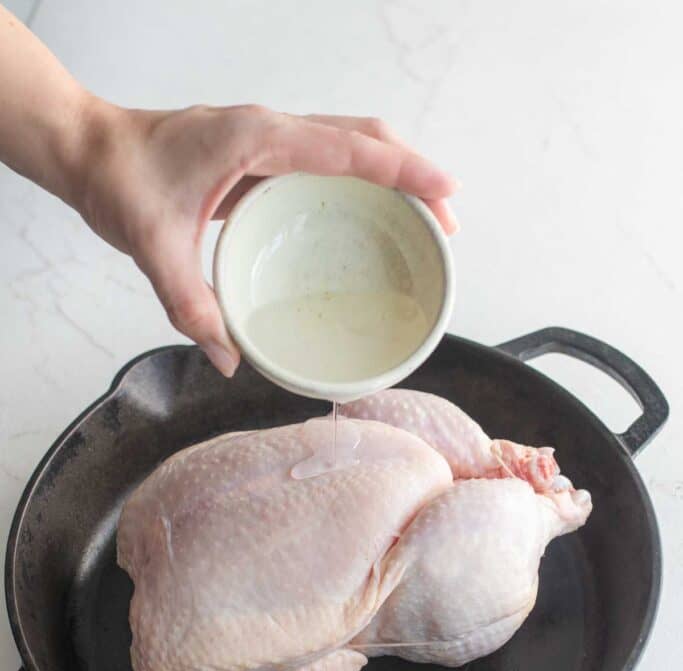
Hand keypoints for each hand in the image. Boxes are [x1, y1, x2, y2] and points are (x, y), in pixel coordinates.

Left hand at [77, 102, 458, 375]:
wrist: (90, 150)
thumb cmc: (120, 180)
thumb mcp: (151, 247)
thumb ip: (189, 305)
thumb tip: (229, 357)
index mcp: (255, 139)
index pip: (348, 148)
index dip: (403, 169)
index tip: (446, 192)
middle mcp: (270, 130)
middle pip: (364, 136)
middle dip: (414, 172)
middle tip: (447, 219)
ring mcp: (268, 137)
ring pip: (350, 141)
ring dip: (393, 172)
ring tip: (424, 217)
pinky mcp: (262, 153)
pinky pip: (327, 157)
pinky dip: (361, 178)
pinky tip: (368, 214)